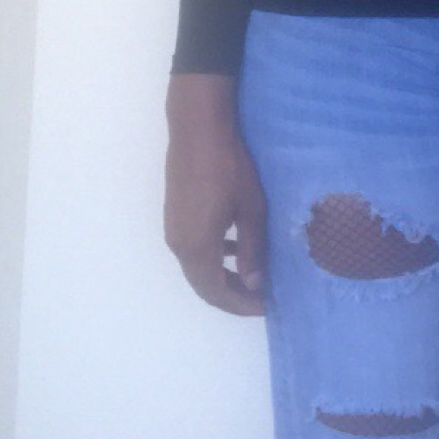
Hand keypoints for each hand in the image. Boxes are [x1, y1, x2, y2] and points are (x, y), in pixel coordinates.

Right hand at [164, 112, 270, 318]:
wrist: (197, 132)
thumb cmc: (230, 168)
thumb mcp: (251, 210)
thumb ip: (252, 249)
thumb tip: (254, 284)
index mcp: (197, 246)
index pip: (216, 291)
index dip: (240, 304)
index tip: (266, 307)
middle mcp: (178, 244)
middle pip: (204, 284)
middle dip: (232, 296)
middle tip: (262, 298)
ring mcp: (173, 230)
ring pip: (197, 268)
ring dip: (223, 277)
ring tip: (254, 277)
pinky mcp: (175, 217)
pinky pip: (193, 250)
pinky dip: (214, 258)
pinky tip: (236, 247)